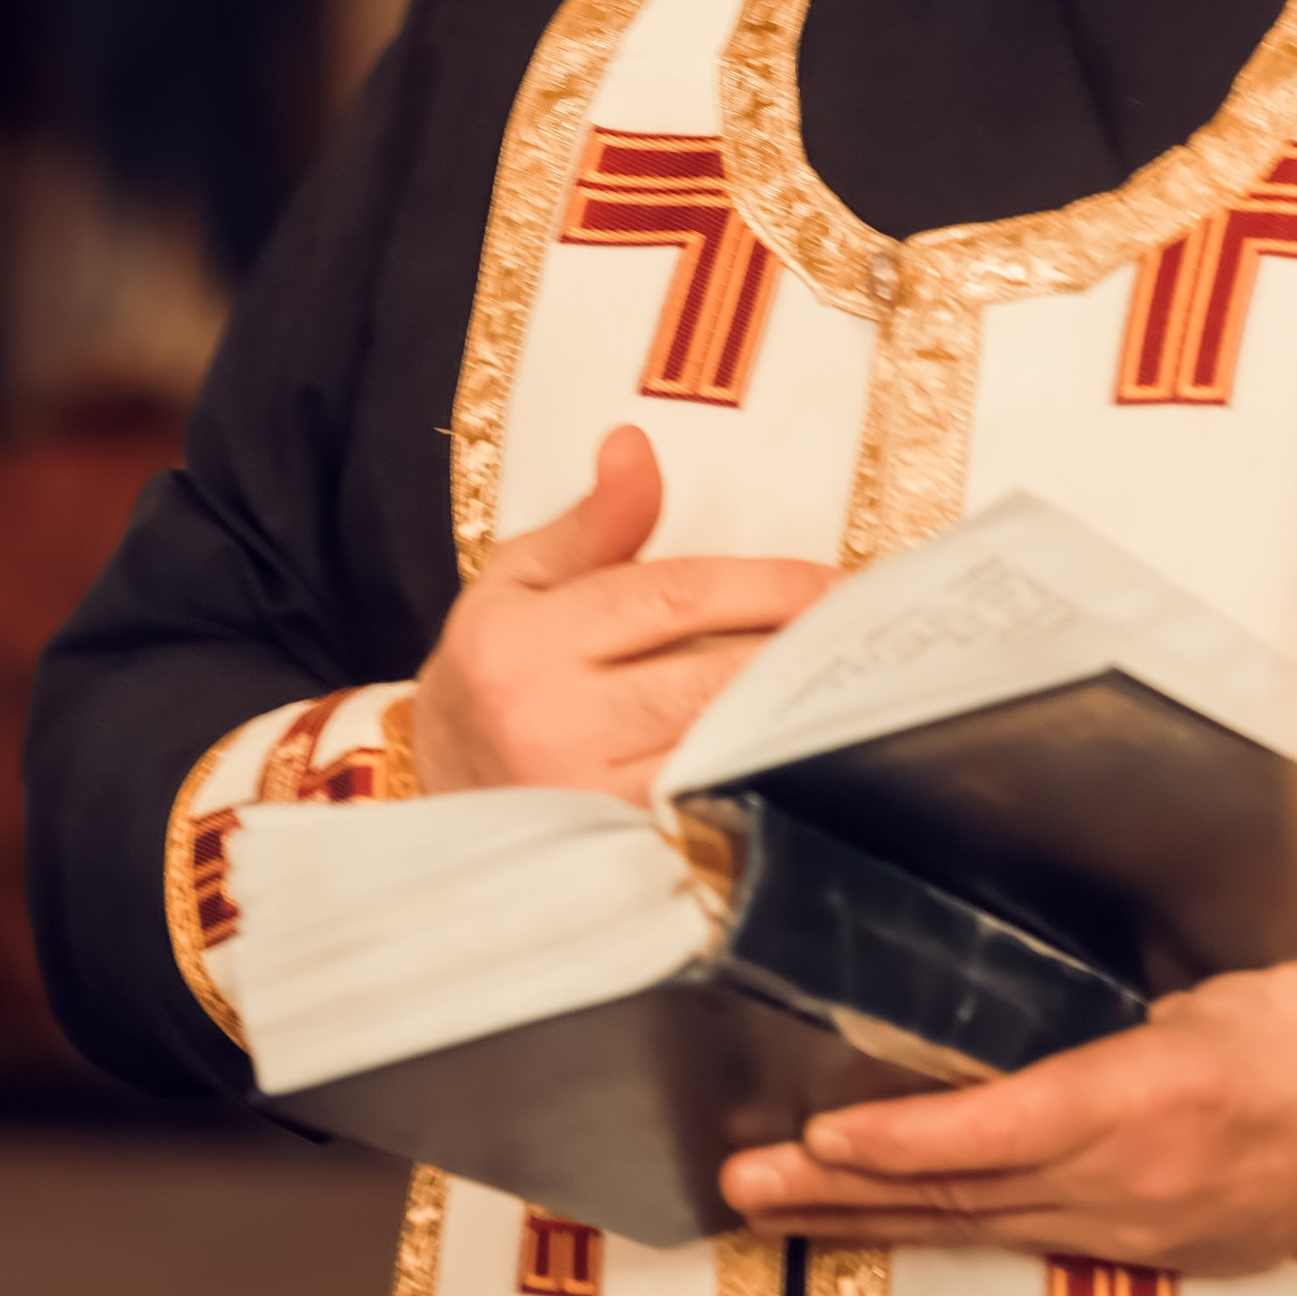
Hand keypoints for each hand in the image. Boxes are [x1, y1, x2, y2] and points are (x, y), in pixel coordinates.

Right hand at [412, 424, 834, 804]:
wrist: (431, 782)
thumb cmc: (492, 670)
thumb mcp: (518, 580)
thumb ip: (591, 522)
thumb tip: (636, 445)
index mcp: (526, 643)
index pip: (670, 599)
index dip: (764, 586)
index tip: (831, 581)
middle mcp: (551, 723)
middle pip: (707, 682)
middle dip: (795, 653)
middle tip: (866, 632)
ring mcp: (583, 799)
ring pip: (715, 754)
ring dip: (789, 721)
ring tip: (849, 688)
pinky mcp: (613, 850)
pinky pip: (706, 813)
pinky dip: (759, 783)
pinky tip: (802, 757)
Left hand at [720, 948, 1296, 1273]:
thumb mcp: (1217, 998)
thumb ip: (1117, 1025)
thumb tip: (1039, 1032)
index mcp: (1148, 1104)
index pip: (996, 1133)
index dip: (901, 1144)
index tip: (815, 1140)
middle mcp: (1132, 1183)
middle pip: (960, 1195)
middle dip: (841, 1193)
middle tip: (741, 1187)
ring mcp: (1144, 1230)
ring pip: (980, 1228)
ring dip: (872, 1221)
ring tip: (775, 1209)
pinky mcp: (1162, 1253)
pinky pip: (1032, 1240)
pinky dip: (951, 1229)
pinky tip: (886, 1225)